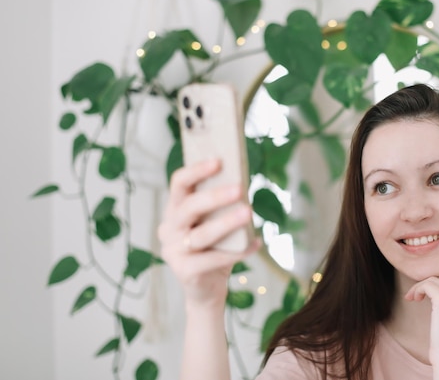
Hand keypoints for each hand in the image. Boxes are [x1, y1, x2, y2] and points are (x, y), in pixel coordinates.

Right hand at [158, 159, 259, 308]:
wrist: (207, 290)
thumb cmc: (214, 248)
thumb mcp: (214, 223)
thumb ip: (221, 207)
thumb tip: (242, 183)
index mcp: (175, 211)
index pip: (178, 184)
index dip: (196, 171)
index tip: (219, 161)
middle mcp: (169, 229)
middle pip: (188, 207)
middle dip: (215, 196)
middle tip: (240, 188)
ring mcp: (174, 252)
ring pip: (201, 234)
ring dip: (227, 222)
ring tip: (249, 213)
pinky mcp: (185, 272)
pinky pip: (214, 259)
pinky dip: (237, 251)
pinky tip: (256, 243)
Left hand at [404, 270, 438, 379]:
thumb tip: (437, 274)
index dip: (438, 279)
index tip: (427, 290)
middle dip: (427, 283)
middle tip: (417, 296)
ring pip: (433, 278)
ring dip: (420, 286)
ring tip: (415, 298)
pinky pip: (427, 284)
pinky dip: (416, 289)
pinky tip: (413, 299)